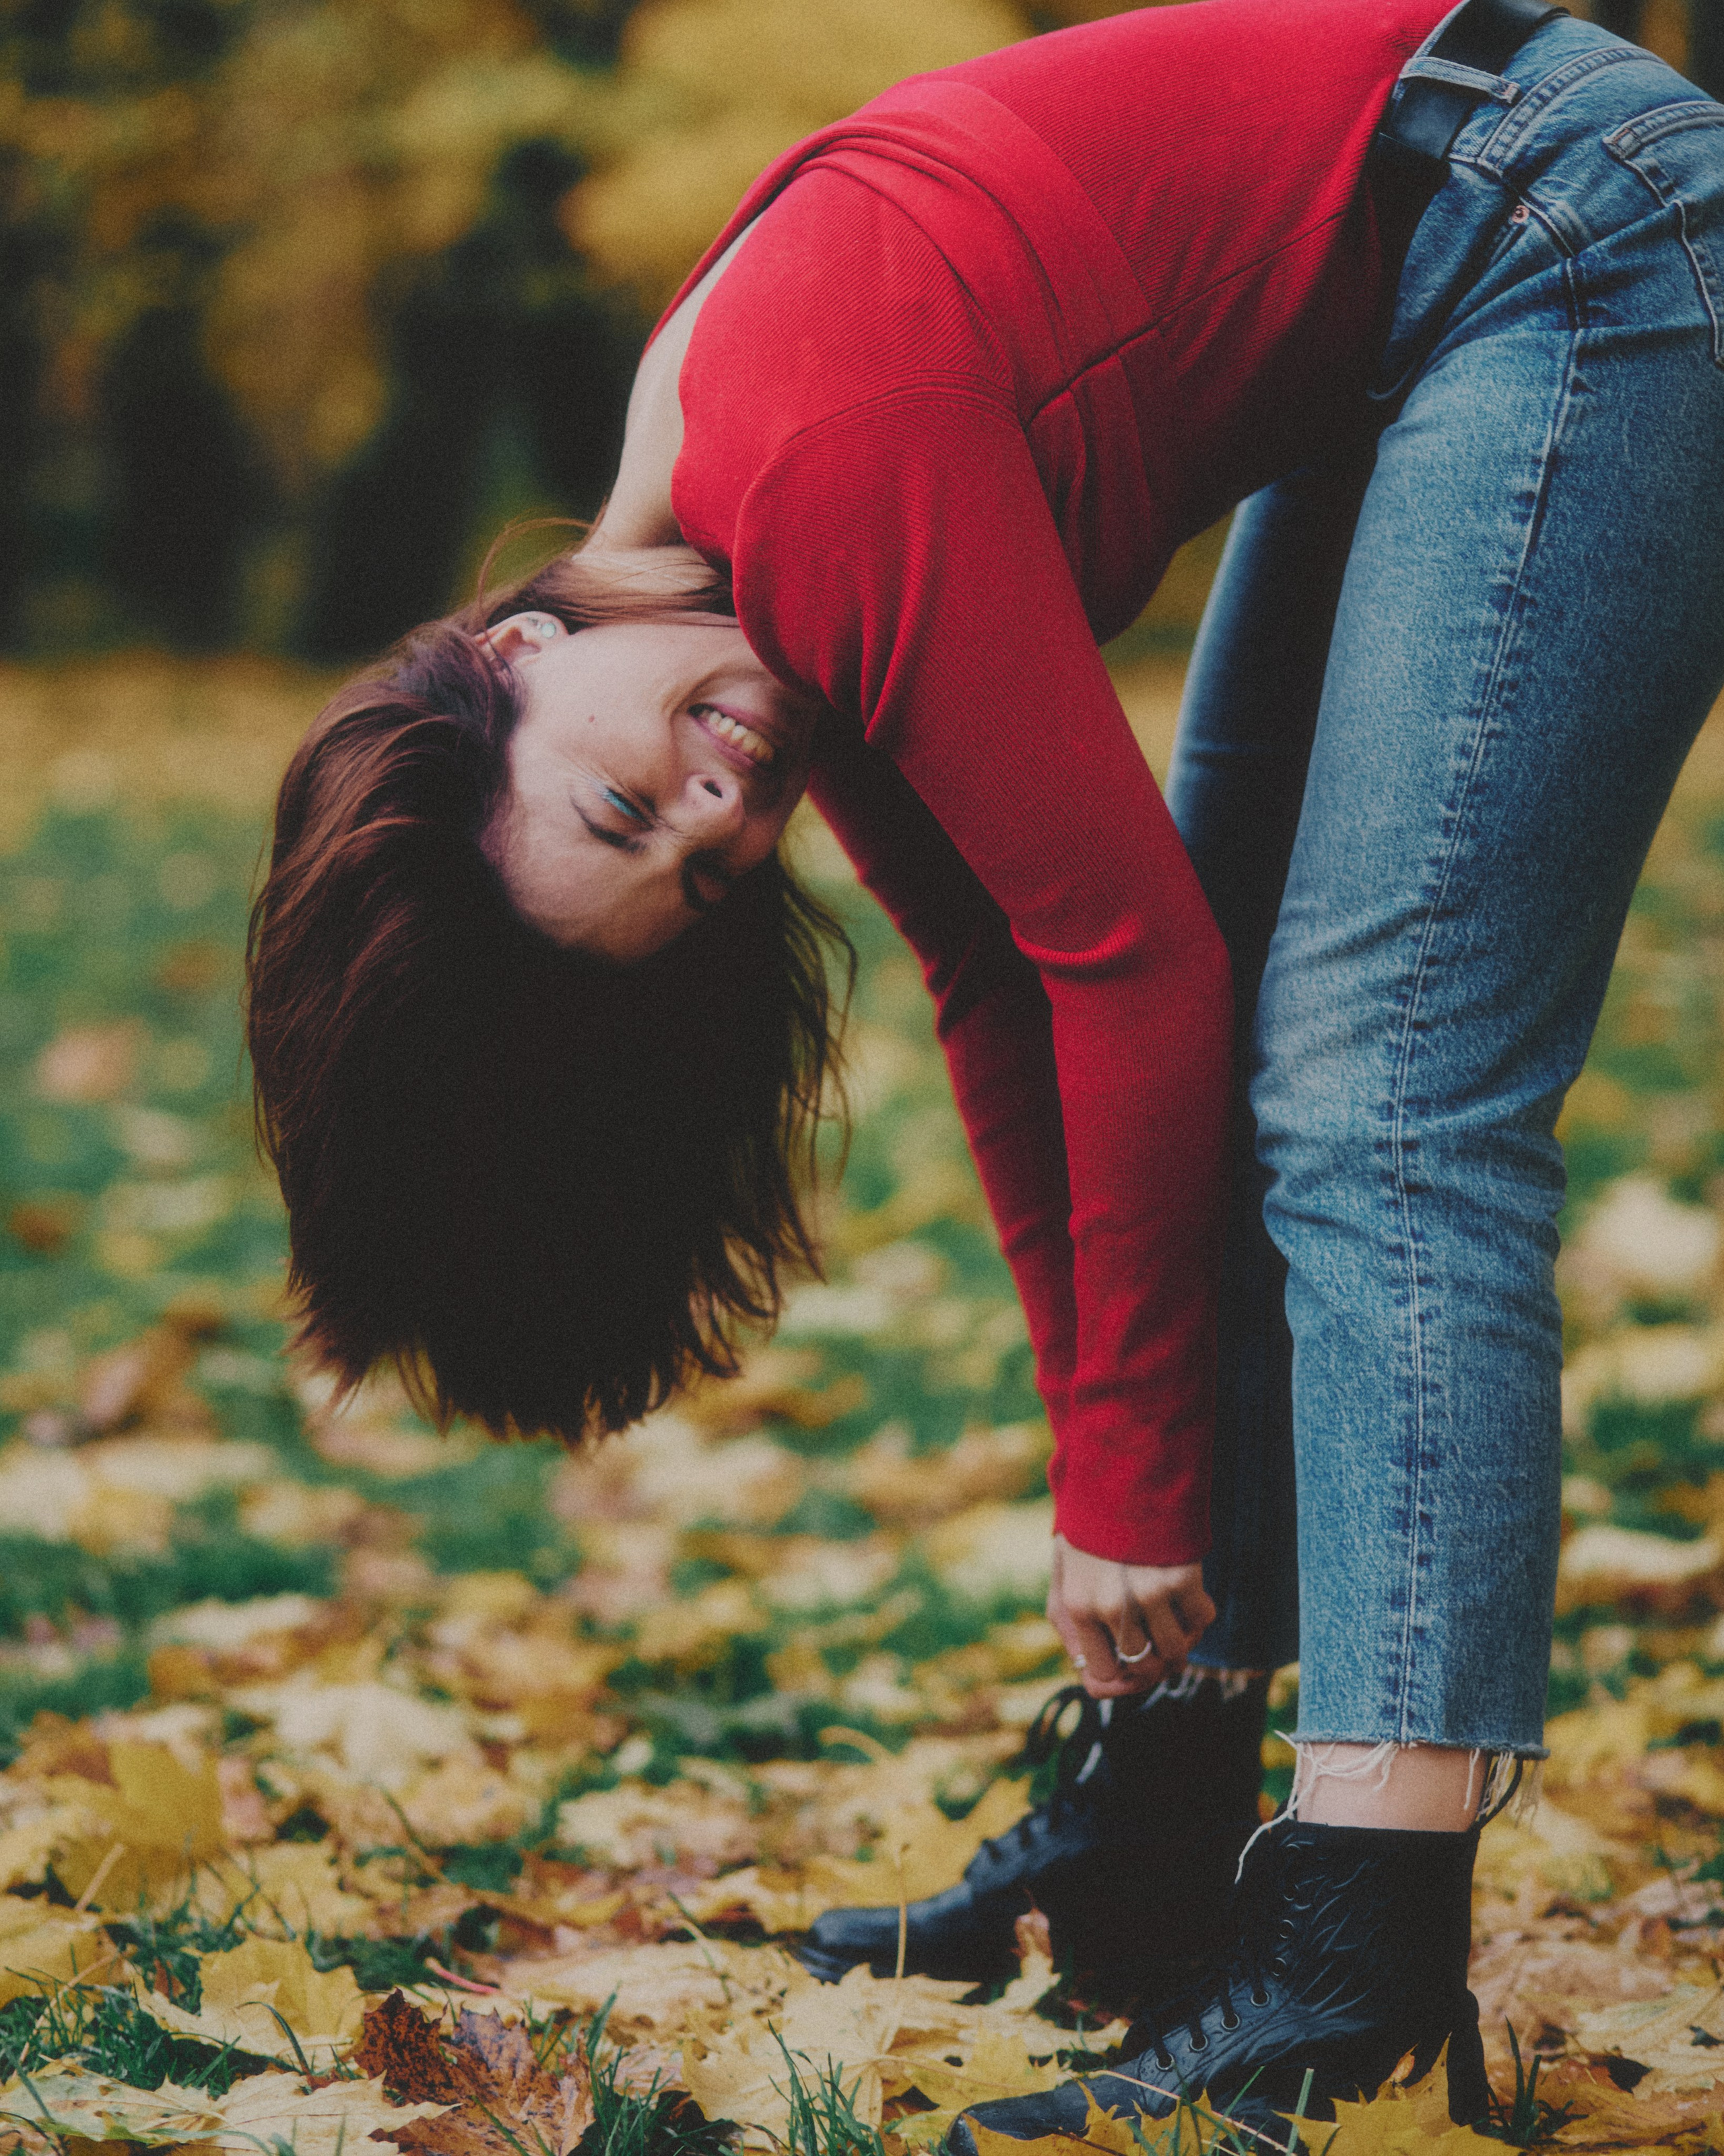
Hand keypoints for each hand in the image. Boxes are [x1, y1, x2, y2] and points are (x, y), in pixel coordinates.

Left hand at [1047, 1532, 1215, 1696]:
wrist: (1121, 1470)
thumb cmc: (1090, 1525)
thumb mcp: (1064, 1571)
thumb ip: (1070, 1626)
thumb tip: (1094, 1682)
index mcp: (1077, 1606)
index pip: (1102, 1676)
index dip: (1118, 1679)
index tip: (1127, 1665)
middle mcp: (1112, 1607)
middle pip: (1144, 1670)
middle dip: (1153, 1666)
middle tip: (1157, 1647)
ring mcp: (1149, 1594)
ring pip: (1177, 1651)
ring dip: (1180, 1642)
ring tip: (1173, 1620)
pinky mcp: (1182, 1577)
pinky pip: (1203, 1619)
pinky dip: (1199, 1614)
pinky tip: (1186, 1595)